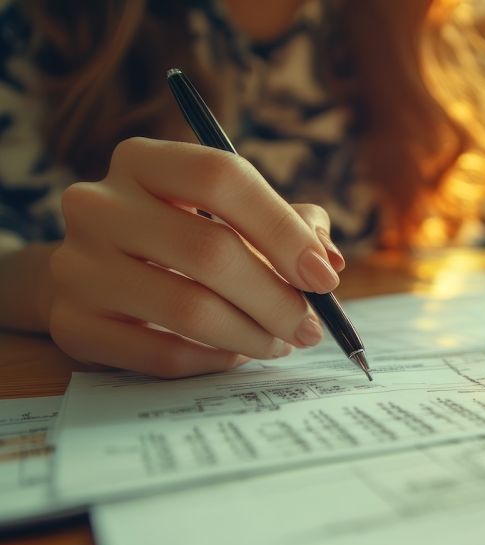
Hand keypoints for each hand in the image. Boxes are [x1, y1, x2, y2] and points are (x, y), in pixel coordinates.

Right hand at [49, 138, 345, 377]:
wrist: (95, 277)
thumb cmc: (183, 237)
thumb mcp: (232, 214)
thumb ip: (291, 224)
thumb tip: (327, 261)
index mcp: (142, 161)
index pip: (220, 176)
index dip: (281, 229)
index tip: (323, 277)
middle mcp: (98, 205)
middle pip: (209, 251)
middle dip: (277, 298)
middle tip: (310, 327)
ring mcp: (78, 266)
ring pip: (189, 309)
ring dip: (252, 335)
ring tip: (280, 343)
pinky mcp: (73, 325)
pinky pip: (163, 354)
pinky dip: (214, 360)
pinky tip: (236, 354)